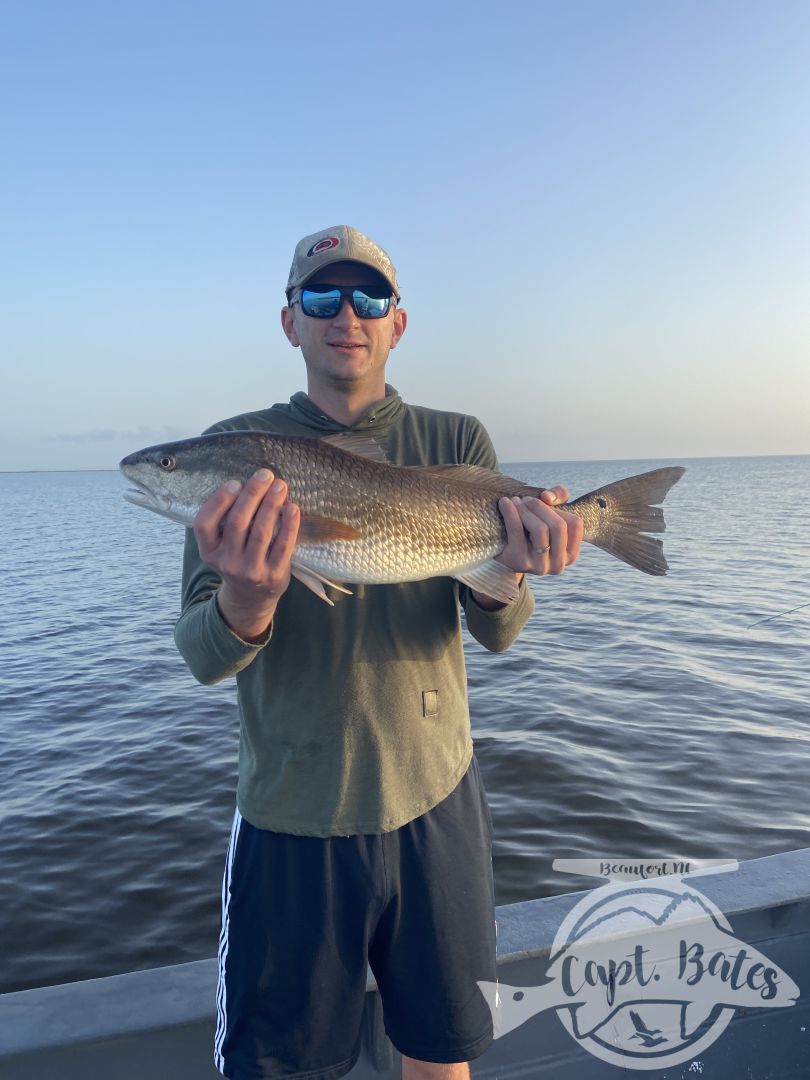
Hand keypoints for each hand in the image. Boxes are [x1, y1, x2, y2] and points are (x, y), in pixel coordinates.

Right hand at [194, 468, 299, 640]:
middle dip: (252, 495)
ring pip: (261, 532)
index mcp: (209, 551)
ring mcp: (250, 571)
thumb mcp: (221, 546)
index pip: (204, 523)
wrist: (251, 597)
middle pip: (237, 523)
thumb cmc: (237, 559)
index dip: (219, 501)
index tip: (235, 483)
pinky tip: (292, 508)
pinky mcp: (273, 575)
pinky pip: (283, 546)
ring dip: (271, 505)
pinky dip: (289, 525)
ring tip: (280, 485)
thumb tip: (247, 483)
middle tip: (265, 475)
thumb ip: (225, 521)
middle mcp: (227, 562)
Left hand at [495, 486, 583, 576]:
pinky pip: (517, 532)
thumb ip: (559, 495)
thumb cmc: (532, 528)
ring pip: (540, 530)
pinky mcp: (520, 563)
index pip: (574, 524)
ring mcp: (540, 567)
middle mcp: (559, 564)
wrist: (505, 551)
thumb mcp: (550, 512)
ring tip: (515, 501)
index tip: (542, 499)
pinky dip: (511, 513)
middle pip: (558, 526)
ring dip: (525, 510)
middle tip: (525, 498)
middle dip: (540, 507)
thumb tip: (547, 497)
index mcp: (571, 554)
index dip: (559, 508)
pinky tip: (505, 503)